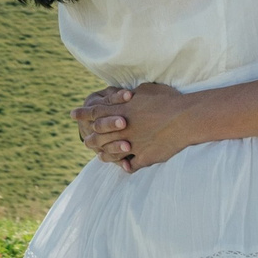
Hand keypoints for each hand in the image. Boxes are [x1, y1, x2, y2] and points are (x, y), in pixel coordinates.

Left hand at [75, 82, 192, 169]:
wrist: (185, 118)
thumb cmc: (168, 100)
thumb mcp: (147, 90)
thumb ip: (133, 94)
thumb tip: (127, 94)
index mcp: (122, 110)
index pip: (95, 111)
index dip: (83, 113)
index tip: (72, 114)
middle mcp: (123, 129)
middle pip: (100, 135)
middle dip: (90, 137)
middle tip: (85, 139)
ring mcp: (132, 145)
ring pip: (112, 152)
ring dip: (105, 154)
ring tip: (100, 156)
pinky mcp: (144, 158)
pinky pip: (131, 165)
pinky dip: (127, 166)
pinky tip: (125, 167)